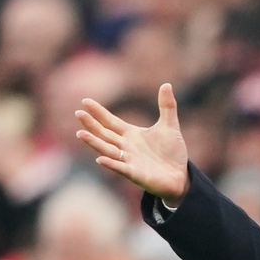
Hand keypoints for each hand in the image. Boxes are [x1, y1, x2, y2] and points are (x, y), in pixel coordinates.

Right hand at [75, 83, 189, 205]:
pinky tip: (100, 159)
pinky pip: (121, 168)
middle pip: (104, 134)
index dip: (99, 112)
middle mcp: (126, 147)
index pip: (111, 121)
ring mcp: (128, 160)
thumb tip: (166, 84)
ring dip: (94, 143)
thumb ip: (167, 106)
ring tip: (80, 134)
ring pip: (107, 150)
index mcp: (131, 134)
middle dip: (91, 125)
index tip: (85, 101)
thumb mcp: (170, 126)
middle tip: (78, 113)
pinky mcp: (135, 174)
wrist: (180, 176)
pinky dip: (111, 164)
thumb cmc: (172, 153)